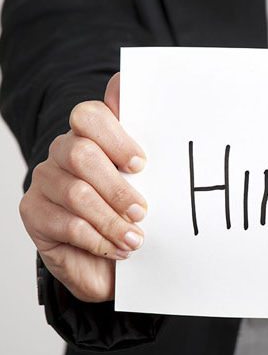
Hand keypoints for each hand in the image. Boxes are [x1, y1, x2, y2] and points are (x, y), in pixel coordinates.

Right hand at [19, 73, 145, 302]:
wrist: (108, 263)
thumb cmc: (129, 214)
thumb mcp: (148, 182)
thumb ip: (146, 146)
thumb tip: (131, 91)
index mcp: (91, 135)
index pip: (90, 115)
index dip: (116, 138)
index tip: (141, 165)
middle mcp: (63, 151)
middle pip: (82, 155)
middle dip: (118, 188)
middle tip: (142, 212)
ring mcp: (45, 180)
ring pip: (76, 194)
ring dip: (112, 221)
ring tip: (134, 239)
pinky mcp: (33, 211)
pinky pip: (68, 224)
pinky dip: (99, 240)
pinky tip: (118, 250)